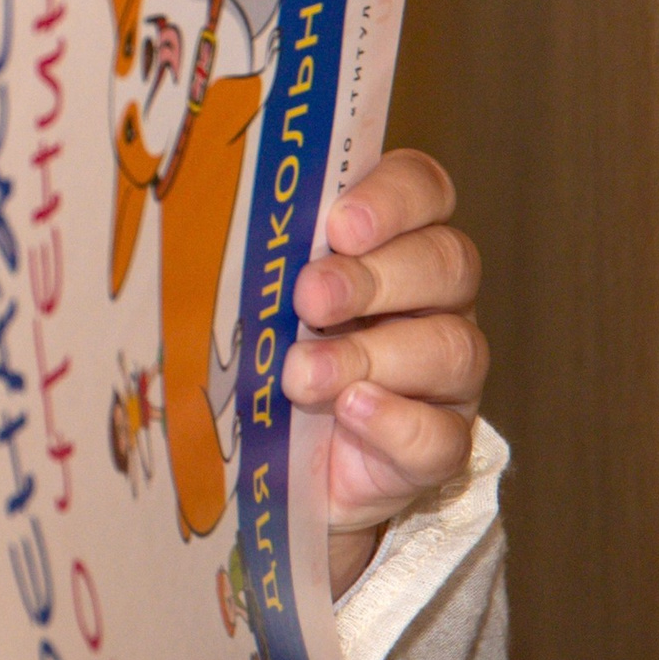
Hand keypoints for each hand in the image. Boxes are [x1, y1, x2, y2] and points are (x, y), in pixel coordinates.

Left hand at [285, 150, 487, 597]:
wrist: (272, 469)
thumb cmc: (262, 355)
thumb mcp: (254, 300)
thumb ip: (259, 262)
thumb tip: (206, 233)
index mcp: (393, 244)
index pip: (424, 191)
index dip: (394, 197)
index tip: (340, 223)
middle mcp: (433, 301)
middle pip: (448, 263)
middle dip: (374, 277)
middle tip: (310, 298)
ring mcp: (445, 376)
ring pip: (452, 346)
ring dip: (371, 354)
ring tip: (303, 374)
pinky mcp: (441, 444)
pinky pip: (443, 434)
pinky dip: (396, 422)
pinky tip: (351, 412)